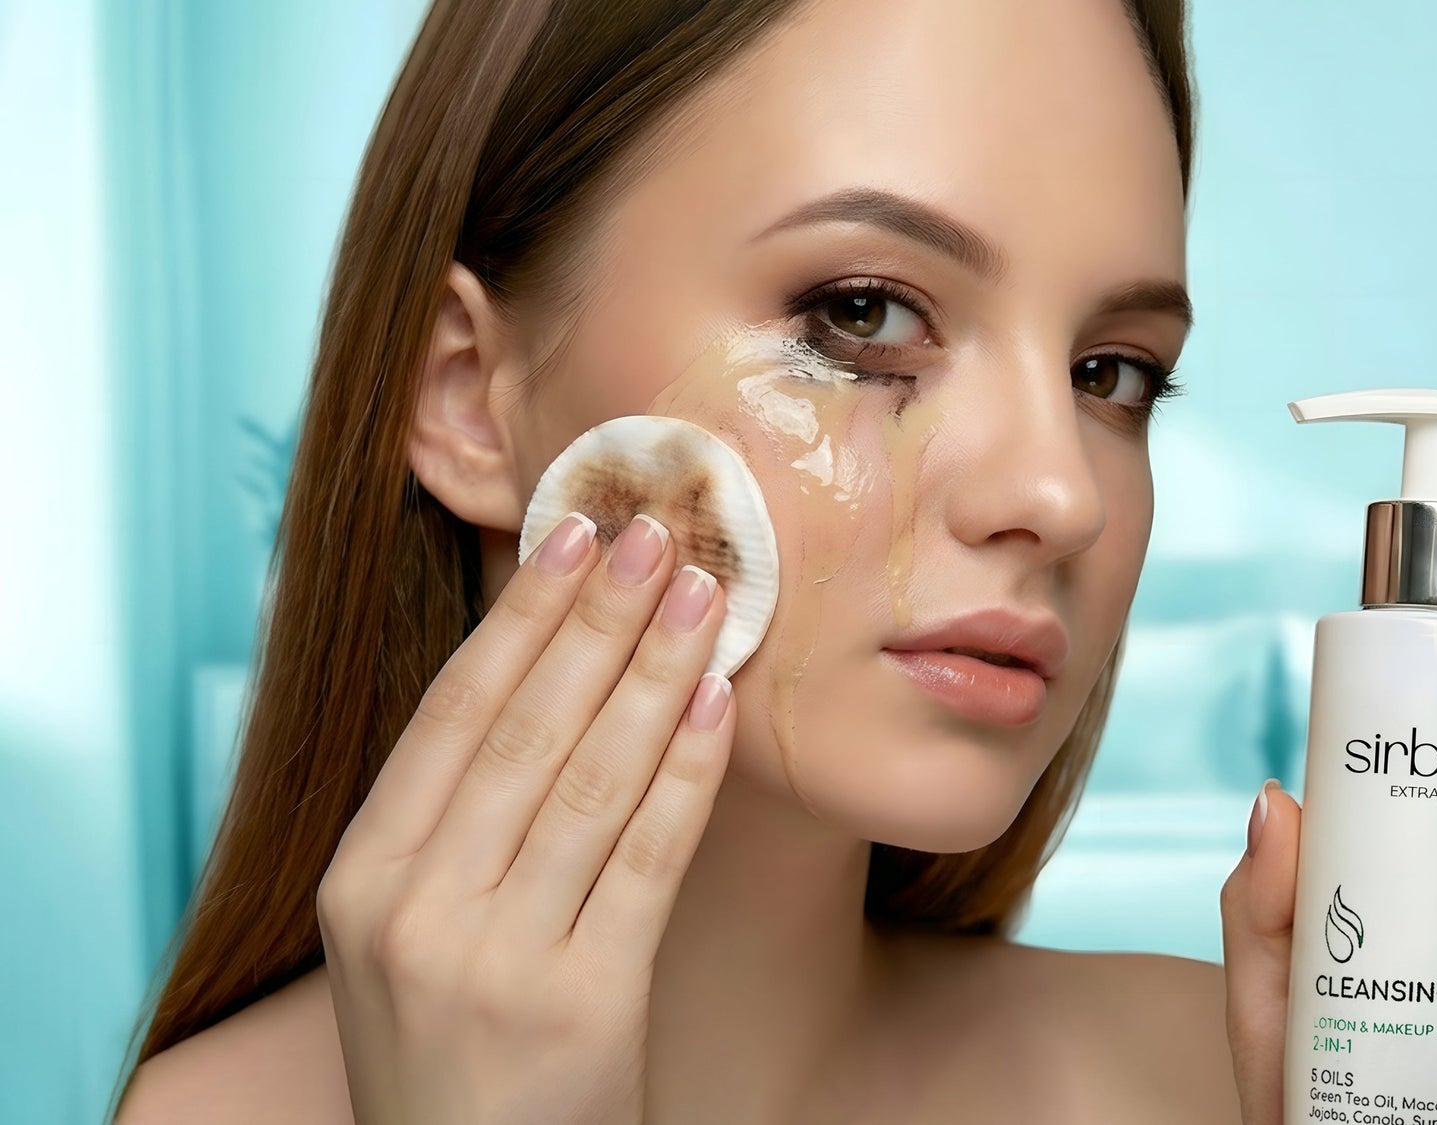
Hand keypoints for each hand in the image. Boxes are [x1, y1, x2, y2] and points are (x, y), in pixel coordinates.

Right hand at [316, 512, 736, 1124]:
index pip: (452, 715)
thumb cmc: (459, 1057)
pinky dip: (687, 770)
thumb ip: (453, 828)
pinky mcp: (580, 1002)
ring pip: (589, 777)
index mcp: (360, 881)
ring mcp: (491, 958)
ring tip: (703, 591)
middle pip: (523, 728)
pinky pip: (646, 856)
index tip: (573, 535)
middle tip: (655, 530)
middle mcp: (410, 910)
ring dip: (654, 671)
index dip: (520, 617)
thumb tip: (545, 678)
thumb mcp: (410, 939)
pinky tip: (718, 703)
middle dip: (597, 618)